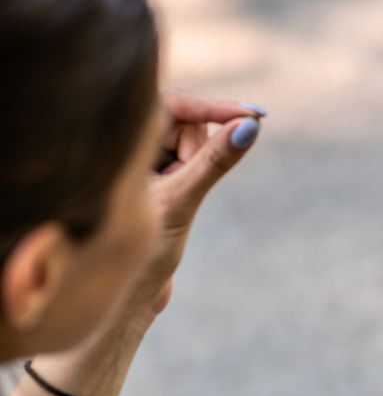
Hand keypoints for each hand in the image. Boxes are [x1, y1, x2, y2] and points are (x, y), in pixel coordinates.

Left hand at [134, 91, 265, 317]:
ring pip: (188, 142)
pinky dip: (190, 177)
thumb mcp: (181, 200)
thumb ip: (215, 161)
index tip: (254, 116)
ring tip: (171, 202)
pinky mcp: (148, 170)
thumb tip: (250, 127)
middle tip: (183, 187)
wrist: (122, 292)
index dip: (216, 108)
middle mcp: (122, 140)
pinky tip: (169, 205)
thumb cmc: (137, 250)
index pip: (176, 103)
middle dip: (197, 153)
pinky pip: (186, 158)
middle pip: (184, 122)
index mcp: (115, 138)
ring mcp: (135, 154)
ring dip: (193, 170)